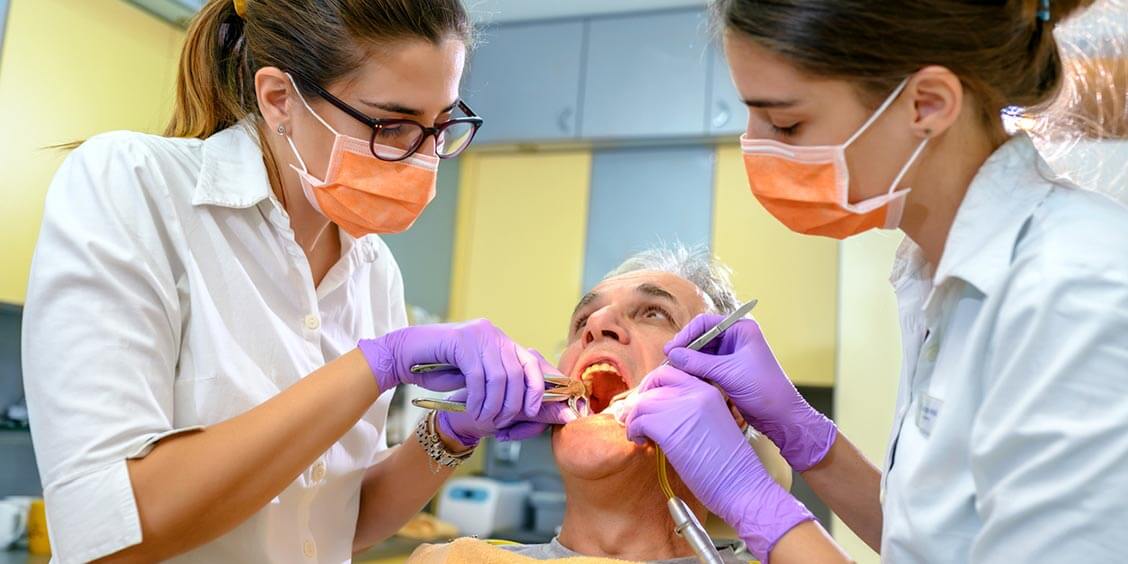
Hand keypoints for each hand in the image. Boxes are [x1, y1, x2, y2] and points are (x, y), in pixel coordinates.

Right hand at [438, 349, 577, 447]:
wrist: (406, 355)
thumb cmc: (441, 371)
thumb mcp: (477, 385)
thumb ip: (504, 394)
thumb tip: (539, 414)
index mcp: (502, 342)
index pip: (533, 362)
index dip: (539, 388)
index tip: (534, 411)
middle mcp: (495, 335)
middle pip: (520, 373)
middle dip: (515, 403)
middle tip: (502, 422)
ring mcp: (479, 335)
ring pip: (501, 377)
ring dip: (495, 405)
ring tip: (485, 419)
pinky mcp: (462, 341)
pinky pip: (479, 377)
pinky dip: (478, 399)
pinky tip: (472, 409)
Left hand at [624, 365, 814, 560]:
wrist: (741, 484)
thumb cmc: (728, 464)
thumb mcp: (712, 423)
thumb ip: (689, 411)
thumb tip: (658, 411)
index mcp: (708, 390)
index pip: (671, 372)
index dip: (653, 384)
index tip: (647, 400)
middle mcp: (695, 393)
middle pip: (654, 382)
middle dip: (640, 399)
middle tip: (635, 417)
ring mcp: (682, 409)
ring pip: (642, 402)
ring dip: (634, 418)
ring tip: (640, 435)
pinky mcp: (669, 428)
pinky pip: (639, 421)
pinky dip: (634, 431)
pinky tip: (641, 442)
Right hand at [664, 314, 836, 470]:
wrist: (781, 416)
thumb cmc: (764, 389)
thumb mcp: (728, 373)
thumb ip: (698, 363)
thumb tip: (672, 355)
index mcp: (741, 329)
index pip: (705, 324)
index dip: (686, 335)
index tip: (671, 349)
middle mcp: (736, 339)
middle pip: (701, 338)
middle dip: (685, 350)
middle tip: (668, 362)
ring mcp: (731, 355)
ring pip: (701, 353)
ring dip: (688, 362)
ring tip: (674, 372)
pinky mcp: (728, 371)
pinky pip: (705, 367)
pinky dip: (695, 372)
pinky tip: (685, 379)